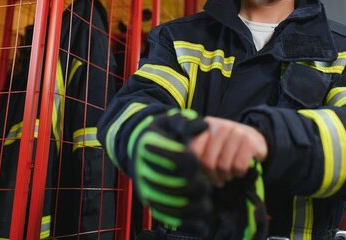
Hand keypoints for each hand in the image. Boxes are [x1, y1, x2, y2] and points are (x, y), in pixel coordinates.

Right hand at [132, 110, 211, 233]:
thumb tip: (204, 125)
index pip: (180, 158)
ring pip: (175, 204)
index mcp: (152, 146)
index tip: (198, 161)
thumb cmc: (162, 132)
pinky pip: (166, 216)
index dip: (194, 162)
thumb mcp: (171, 120)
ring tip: (207, 204)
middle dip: (199, 185)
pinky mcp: (150, 200)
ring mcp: (147, 187)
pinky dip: (185, 222)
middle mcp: (146, 169)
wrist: (138, 145)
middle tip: (207, 183)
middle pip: (180, 184)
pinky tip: (200, 224)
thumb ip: (187, 123)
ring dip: (195, 206)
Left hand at [189, 116, 267, 186]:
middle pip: (209, 162)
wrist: (255, 138)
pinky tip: (239, 171)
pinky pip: (239, 166)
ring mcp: (237, 132)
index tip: (203, 173)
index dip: (198, 167)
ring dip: (226, 176)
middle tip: (218, 179)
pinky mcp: (250, 142)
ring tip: (228, 175)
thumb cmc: (227, 146)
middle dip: (213, 176)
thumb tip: (185, 169)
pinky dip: (239, 173)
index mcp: (206, 125)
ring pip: (224, 166)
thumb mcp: (211, 143)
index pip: (194, 151)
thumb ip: (197, 151)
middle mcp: (221, 126)